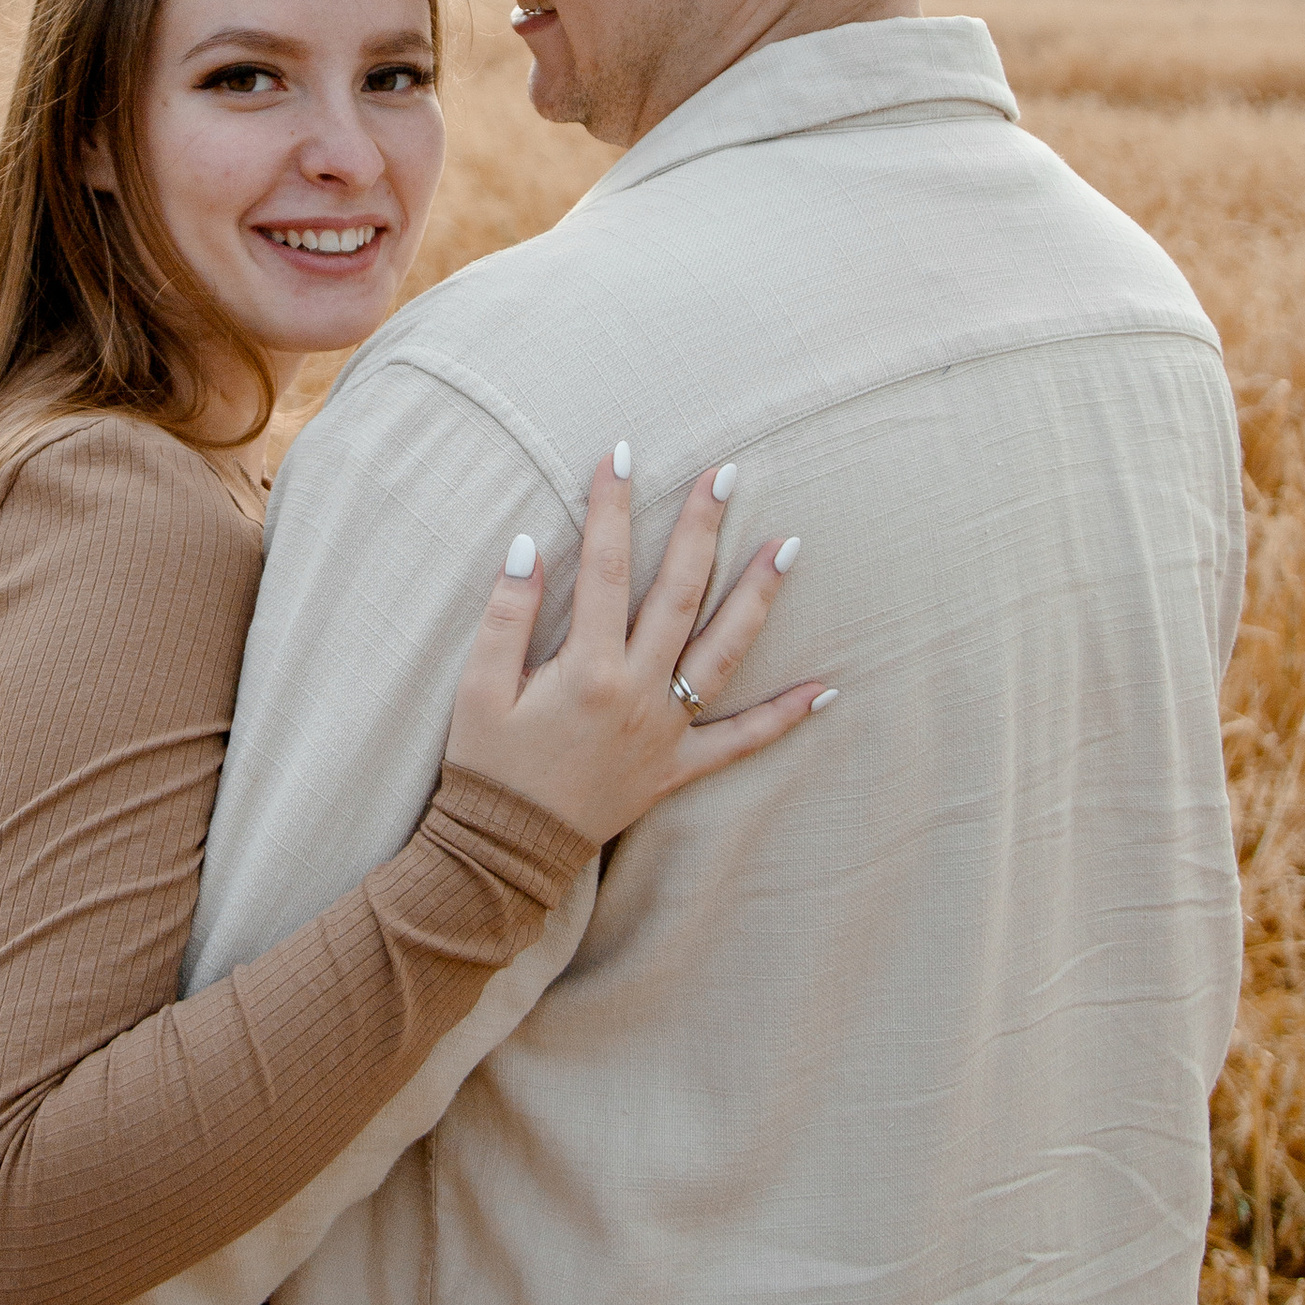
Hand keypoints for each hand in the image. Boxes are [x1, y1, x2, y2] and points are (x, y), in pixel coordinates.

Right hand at [444, 449, 833, 850]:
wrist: (507, 851)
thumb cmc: (487, 767)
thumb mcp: (477, 690)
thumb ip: (505, 617)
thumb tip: (529, 545)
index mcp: (587, 669)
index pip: (603, 568)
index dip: (611, 507)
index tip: (621, 453)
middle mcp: (638, 693)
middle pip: (679, 595)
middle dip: (702, 529)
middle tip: (727, 473)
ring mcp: (667, 731)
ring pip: (724, 653)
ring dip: (758, 597)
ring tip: (790, 545)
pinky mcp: (679, 768)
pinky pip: (742, 741)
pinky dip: (785, 717)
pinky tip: (826, 689)